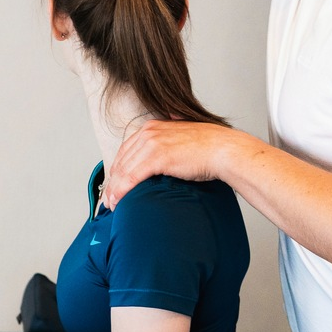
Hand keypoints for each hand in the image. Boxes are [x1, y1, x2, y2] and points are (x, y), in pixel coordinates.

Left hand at [104, 120, 242, 207]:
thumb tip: (167, 152)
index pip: (126, 150)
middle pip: (121, 160)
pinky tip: (119, 201)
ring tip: (112, 204)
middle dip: (112, 181)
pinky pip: (132, 177)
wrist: (223, 149)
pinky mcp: (157, 157)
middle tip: (108, 198)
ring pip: (123, 170)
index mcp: (153, 127)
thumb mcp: (182, 138)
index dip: (117, 169)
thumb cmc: (209, 148)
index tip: (113, 183)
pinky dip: (122, 190)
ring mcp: (152, 143)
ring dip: (114, 189)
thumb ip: (169, 141)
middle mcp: (149, 132)